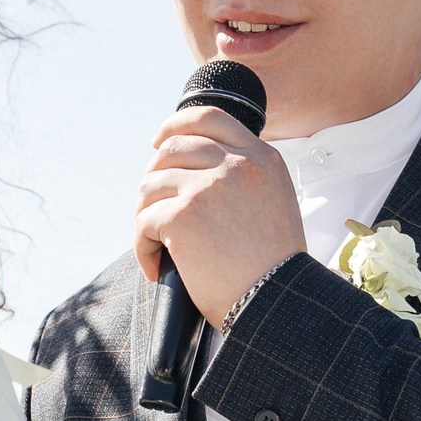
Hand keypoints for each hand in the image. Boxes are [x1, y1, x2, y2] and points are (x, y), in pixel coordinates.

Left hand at [135, 106, 305, 325]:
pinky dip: (143, 247)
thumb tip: (193, 169)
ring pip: (151, 184)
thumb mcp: (275, 203)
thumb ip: (245, 177)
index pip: (210, 118)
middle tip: (151, 207)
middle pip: (173, 148)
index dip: (176, 125)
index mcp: (262, 159)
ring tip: (156, 244)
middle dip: (154, 176)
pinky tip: (155, 267)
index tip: (158, 141)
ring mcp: (208, 187)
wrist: (276, 303)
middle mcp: (237, 165)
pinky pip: (144, 221)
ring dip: (146, 215)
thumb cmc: (273, 268)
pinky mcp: (183, 215)